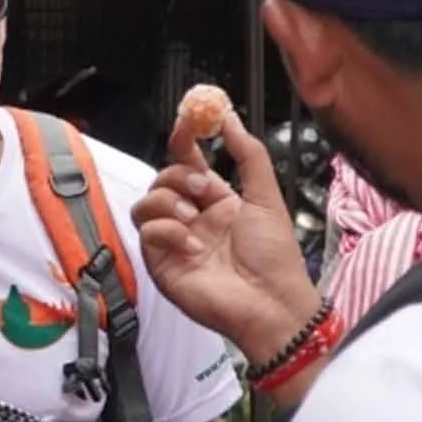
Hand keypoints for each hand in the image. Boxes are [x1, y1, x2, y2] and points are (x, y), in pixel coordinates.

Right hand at [133, 104, 320, 366]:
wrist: (272, 303)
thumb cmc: (275, 258)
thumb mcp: (266, 196)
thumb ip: (248, 154)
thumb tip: (229, 118)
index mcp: (218, 202)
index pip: (189, 162)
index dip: (184, 140)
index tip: (187, 121)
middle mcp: (193, 219)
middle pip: (163, 179)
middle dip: (180, 175)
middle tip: (204, 188)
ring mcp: (175, 241)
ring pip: (146, 203)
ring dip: (167, 200)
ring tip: (193, 216)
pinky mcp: (162, 264)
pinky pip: (146, 233)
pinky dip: (167, 231)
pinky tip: (193, 246)